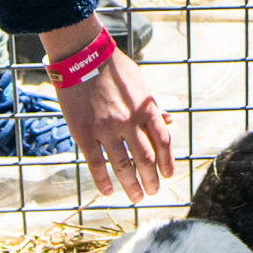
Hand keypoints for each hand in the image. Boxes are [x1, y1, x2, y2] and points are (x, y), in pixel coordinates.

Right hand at [38, 23, 174, 199]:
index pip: (163, 142)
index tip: (168, 174)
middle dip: (151, 179)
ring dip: (131, 185)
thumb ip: (154, 104)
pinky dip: (103, 180)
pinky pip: (96, 163)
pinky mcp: (84, 133)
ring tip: (136, 196)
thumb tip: (170, 121)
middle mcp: (129, 121)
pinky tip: (108, 191)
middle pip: (145, 159)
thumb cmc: (113, 67)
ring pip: (122, 165)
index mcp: (145, 108)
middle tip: (152, 192)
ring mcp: (106, 129)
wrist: (82, 56)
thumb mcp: (140, 82)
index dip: (167, 161)